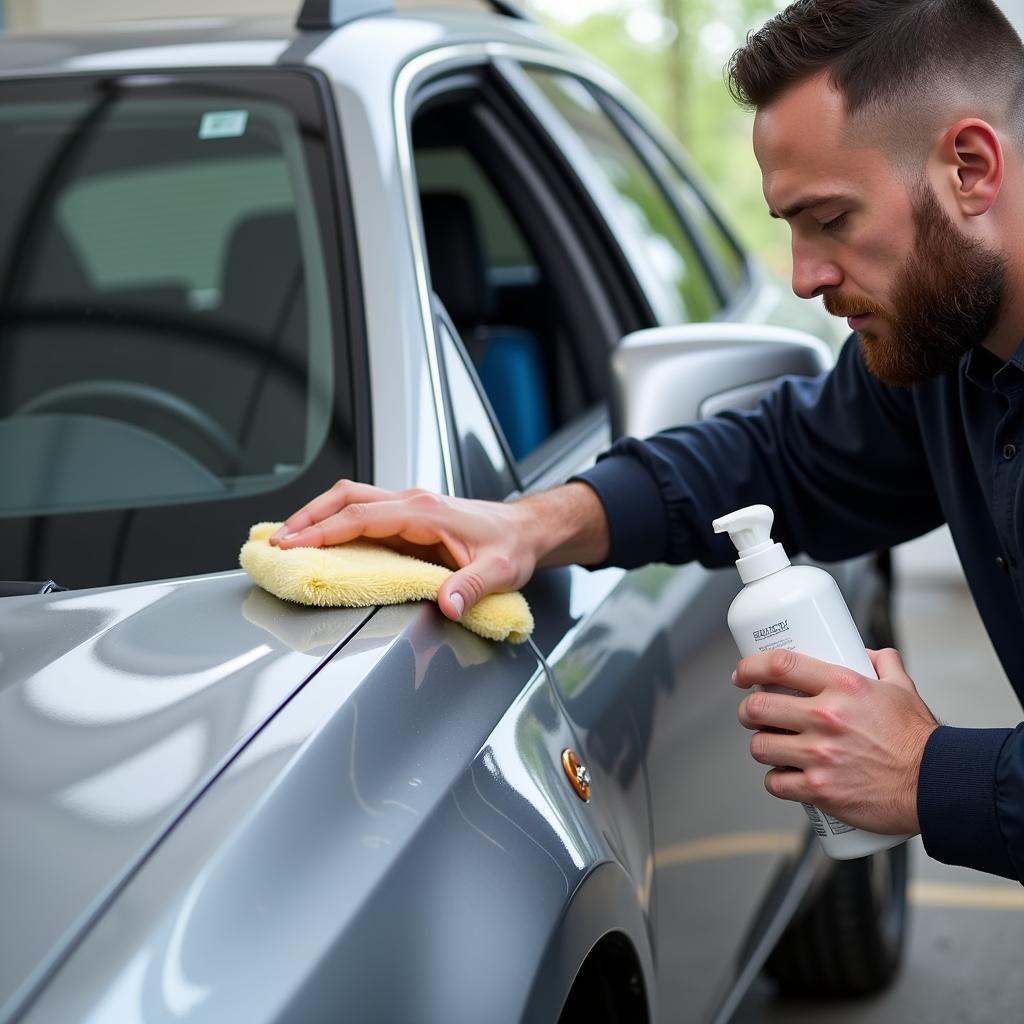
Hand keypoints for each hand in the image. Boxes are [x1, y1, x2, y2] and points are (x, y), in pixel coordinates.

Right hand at [268, 480, 608, 620]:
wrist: (527, 530)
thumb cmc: (512, 545)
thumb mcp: (498, 570)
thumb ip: (472, 587)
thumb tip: (447, 605)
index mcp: (425, 511)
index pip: (361, 517)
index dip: (323, 531)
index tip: (292, 545)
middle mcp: (411, 502)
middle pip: (345, 498)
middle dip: (306, 517)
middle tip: (274, 541)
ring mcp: (407, 507)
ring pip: (349, 500)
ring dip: (315, 517)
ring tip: (284, 539)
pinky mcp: (407, 517)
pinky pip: (361, 512)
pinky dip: (333, 522)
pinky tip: (319, 539)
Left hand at [735, 647, 938, 834]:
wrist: (938, 786)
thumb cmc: (919, 739)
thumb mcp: (902, 688)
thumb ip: (882, 663)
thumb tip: (863, 651)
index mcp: (842, 687)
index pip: (780, 665)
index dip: (749, 667)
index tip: (741, 673)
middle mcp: (826, 719)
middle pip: (757, 707)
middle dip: (747, 710)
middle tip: (752, 713)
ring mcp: (820, 756)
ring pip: (760, 746)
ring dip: (761, 745)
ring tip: (771, 744)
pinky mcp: (820, 790)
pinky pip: (776, 783)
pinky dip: (775, 780)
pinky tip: (784, 776)